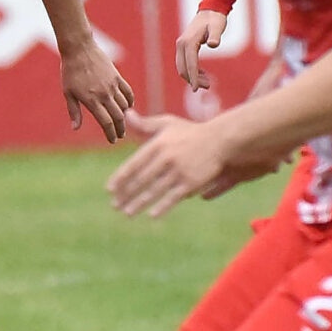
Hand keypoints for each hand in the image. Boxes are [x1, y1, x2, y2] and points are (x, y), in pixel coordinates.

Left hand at [61, 41, 134, 142]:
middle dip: (120, 129)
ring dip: (125, 117)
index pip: (106, 123)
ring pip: (124, 106)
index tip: (112, 140)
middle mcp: (105, 94)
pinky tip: (128, 107)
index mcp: (92, 100)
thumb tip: (76, 128)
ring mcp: (112, 85)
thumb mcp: (68, 93)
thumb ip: (74, 111)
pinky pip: (128, 92)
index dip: (110, 134)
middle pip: (118, 117)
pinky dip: (130, 101)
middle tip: (120, 136)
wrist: (79, 49)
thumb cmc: (70, 71)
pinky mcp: (117, 77)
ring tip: (123, 123)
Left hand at [107, 111, 233, 217]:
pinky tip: (152, 216)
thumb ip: (146, 124)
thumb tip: (126, 115)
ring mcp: (179, 171)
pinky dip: (162, 207)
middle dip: (126, 195)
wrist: (222, 140)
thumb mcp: (168, 123)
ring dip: (139, 204)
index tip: (109, 190)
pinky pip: (173, 197)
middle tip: (114, 206)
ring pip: (154, 191)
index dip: (120, 178)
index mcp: (157, 144)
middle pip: (141, 180)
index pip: (133, 164)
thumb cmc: (191, 132)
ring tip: (127, 213)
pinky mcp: (192, 182)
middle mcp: (166, 158)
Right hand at [174, 10, 228, 88]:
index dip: (193, 78)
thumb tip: (213, 44)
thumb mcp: (218, 27)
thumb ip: (215, 35)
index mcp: (188, 42)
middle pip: (183, 68)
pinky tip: (203, 74)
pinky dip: (192, 71)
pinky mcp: (185, 47)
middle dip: (193, 80)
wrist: (210, 10)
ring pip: (182, 67)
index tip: (197, 89)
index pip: (190, 64)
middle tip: (208, 86)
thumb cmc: (215, 19)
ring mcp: (182, 46)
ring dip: (193, 76)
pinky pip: (185, 63)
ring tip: (207, 82)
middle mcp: (181, 45)